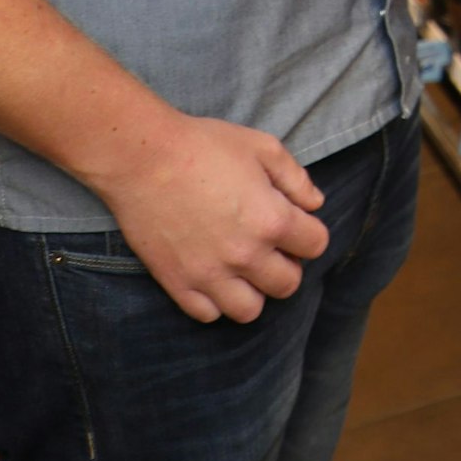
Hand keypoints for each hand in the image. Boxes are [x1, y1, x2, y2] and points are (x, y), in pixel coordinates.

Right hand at [94, 112, 328, 323]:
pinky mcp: (177, 284)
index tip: (295, 223)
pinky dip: (215, 301)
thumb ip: (296, 178)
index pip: (316, 245)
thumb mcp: (262, 146)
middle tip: (270, 245)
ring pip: (249, 310)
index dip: (310, 231)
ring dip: (254, 290)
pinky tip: (213, 275)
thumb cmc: (205, 145)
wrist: (144, 158)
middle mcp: (245, 255)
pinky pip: (208, 315)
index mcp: (272, 219)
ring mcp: (210, 275)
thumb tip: (314, 204)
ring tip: (243, 266)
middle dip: (287, 264)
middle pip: (288, 284)